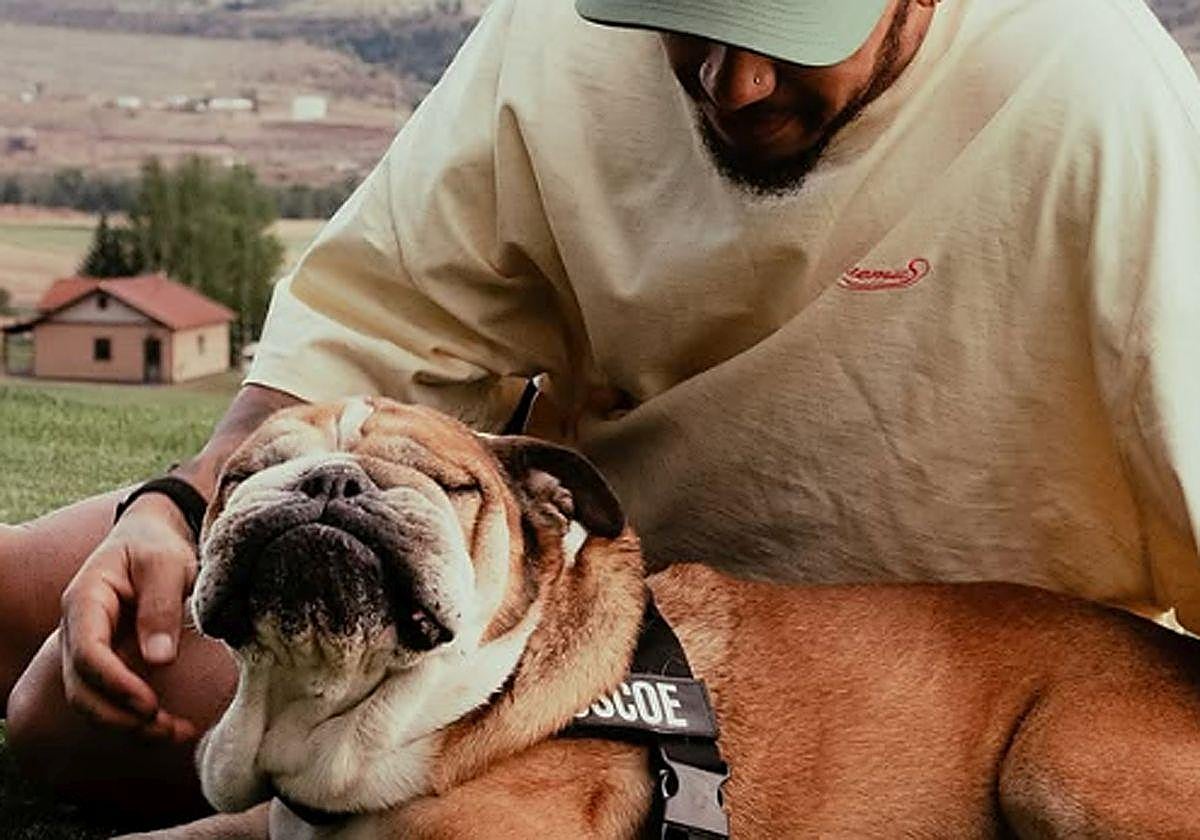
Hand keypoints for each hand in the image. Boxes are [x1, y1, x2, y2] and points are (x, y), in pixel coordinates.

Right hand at [59, 492, 200, 741]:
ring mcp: (89, 648)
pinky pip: (111, 698)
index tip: (149, 704)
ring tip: (175, 733)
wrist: (151, 539)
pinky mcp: (107, 662)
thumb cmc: (158, 547)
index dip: (114, 683)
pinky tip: (173, 728)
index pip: (85, 651)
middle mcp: (78, 629)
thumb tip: (159, 660)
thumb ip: (161, 606)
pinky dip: (137, 718)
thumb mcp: (167, 564)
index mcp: (86, 599)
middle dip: (119, 715)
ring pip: (92, 700)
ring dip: (128, 725)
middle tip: (165, 728)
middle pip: (81, 686)